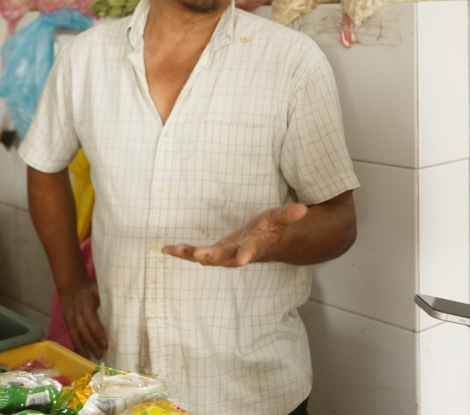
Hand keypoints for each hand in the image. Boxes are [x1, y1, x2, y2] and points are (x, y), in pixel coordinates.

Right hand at [59, 277, 106, 358]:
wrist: (70, 285)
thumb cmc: (89, 287)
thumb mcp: (98, 286)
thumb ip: (108, 295)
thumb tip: (125, 302)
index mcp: (86, 302)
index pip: (91, 319)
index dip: (97, 332)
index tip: (106, 343)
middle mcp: (77, 310)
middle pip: (83, 329)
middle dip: (92, 342)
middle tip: (102, 354)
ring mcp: (70, 317)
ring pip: (76, 334)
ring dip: (84, 347)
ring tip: (92, 358)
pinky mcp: (67, 322)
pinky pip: (72, 335)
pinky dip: (77, 346)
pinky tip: (83, 355)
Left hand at [162, 203, 307, 266]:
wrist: (265, 244)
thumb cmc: (272, 231)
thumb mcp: (280, 219)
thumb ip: (289, 216)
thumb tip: (303, 209)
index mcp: (255, 247)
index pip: (251, 252)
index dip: (246, 255)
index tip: (242, 260)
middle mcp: (238, 254)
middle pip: (224, 258)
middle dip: (212, 257)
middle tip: (200, 255)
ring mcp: (224, 255)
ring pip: (206, 258)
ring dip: (191, 255)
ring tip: (174, 250)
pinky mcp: (214, 253)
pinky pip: (196, 254)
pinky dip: (183, 252)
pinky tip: (166, 249)